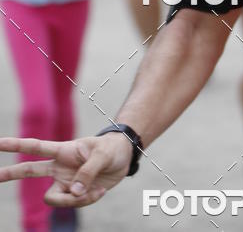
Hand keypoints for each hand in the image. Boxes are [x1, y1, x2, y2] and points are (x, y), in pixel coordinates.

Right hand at [0, 132, 132, 206]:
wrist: (124, 159)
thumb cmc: (112, 149)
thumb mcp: (103, 155)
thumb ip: (87, 172)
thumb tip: (73, 192)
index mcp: (64, 150)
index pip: (36, 147)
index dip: (16, 145)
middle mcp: (59, 167)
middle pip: (29, 171)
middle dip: (10, 174)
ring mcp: (65, 181)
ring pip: (53, 199)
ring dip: (74, 200)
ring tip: (95, 189)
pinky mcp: (74, 194)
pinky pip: (73, 204)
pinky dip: (87, 200)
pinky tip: (100, 190)